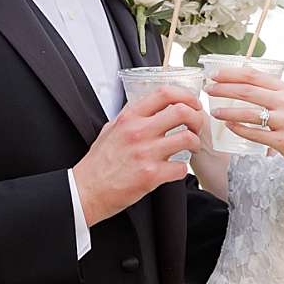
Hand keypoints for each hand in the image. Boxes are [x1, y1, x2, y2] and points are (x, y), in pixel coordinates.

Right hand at [72, 85, 205, 225]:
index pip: (164, 94)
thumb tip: (150, 109)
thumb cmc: (98, 163)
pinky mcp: (151, 175)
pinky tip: (175, 169)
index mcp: (129, 117)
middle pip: (181, 112)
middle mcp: (138, 132)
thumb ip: (131, 117)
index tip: (192, 104)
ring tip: (190, 148)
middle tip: (196, 126)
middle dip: (196, 118)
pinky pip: (181, 167)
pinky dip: (182, 169)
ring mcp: (145, 153)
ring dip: (195, 143)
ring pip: (187, 139)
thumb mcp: (110, 129)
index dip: (186, 96)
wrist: (86, 190)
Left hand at [206, 67, 283, 178]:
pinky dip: (240, 130)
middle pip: (247, 91)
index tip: (213, 75)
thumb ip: (271, 94)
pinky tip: (229, 127)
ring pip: (249, 113)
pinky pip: (256, 134)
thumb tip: (241, 85)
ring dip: (227, 112)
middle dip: (223, 89)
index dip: (230, 73)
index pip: (253, 75)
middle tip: (207, 90)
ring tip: (213, 112)